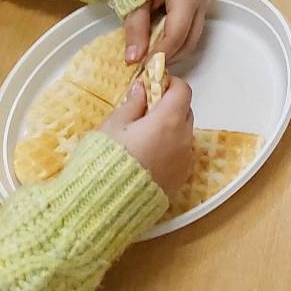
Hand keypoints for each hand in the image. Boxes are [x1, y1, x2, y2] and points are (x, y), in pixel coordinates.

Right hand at [104, 75, 194, 199]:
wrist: (105, 205)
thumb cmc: (105, 160)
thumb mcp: (113, 126)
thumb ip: (132, 104)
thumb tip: (142, 88)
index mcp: (168, 120)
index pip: (182, 90)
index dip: (169, 85)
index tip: (152, 87)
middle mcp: (184, 139)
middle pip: (185, 112)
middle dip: (169, 107)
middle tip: (144, 114)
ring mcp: (185, 160)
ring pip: (184, 134)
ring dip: (170, 130)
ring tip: (143, 140)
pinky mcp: (181, 178)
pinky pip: (181, 155)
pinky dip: (170, 150)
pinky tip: (148, 159)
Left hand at [123, 0, 209, 63]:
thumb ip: (135, 29)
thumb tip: (134, 59)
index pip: (176, 34)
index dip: (160, 53)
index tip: (143, 66)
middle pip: (189, 39)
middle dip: (168, 55)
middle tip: (146, 64)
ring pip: (193, 36)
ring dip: (173, 48)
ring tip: (151, 51)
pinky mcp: (199, 1)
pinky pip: (192, 27)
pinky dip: (176, 37)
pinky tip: (159, 38)